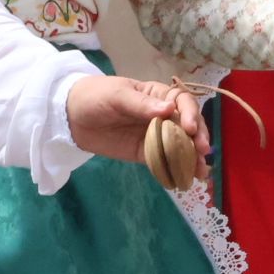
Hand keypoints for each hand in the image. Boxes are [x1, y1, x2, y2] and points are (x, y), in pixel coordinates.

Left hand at [66, 74, 208, 165]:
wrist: (71, 116)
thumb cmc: (96, 96)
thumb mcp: (117, 95)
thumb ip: (141, 105)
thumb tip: (168, 109)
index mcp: (157, 95)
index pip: (182, 102)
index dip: (191, 113)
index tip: (190, 128)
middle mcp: (161, 115)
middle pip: (188, 125)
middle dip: (198, 137)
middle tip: (203, 150)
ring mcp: (154, 135)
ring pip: (180, 145)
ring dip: (193, 157)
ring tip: (202, 171)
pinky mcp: (144, 153)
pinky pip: (164, 161)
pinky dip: (177, 169)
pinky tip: (188, 178)